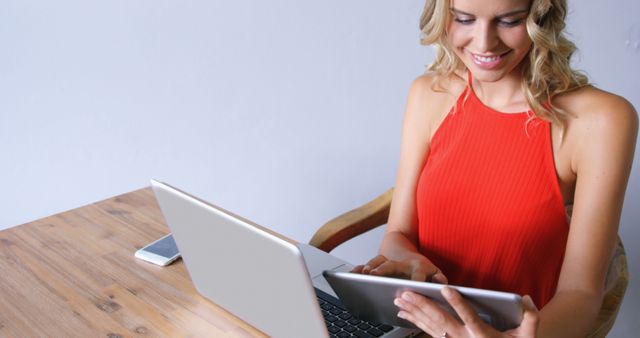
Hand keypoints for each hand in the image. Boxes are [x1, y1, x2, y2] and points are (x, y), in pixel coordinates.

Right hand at [351, 254, 447, 282]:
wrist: (406, 250)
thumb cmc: (423, 270)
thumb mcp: (435, 274)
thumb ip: (439, 279)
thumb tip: (441, 283)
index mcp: (418, 266)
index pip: (418, 272)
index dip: (416, 279)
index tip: (414, 286)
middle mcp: (402, 263)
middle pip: (393, 265)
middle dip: (384, 270)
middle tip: (376, 275)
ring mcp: (388, 262)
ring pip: (378, 262)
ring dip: (370, 267)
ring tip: (364, 274)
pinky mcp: (377, 265)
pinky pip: (366, 265)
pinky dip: (359, 269)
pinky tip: (352, 274)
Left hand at [394, 287, 538, 337]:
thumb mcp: (526, 337)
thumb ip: (531, 318)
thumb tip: (527, 299)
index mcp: (481, 335)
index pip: (468, 316)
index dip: (457, 302)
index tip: (446, 288)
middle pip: (440, 320)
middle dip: (422, 305)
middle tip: (407, 293)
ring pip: (430, 326)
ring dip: (414, 312)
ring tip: (399, 300)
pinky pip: (428, 332)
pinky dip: (415, 322)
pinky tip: (404, 314)